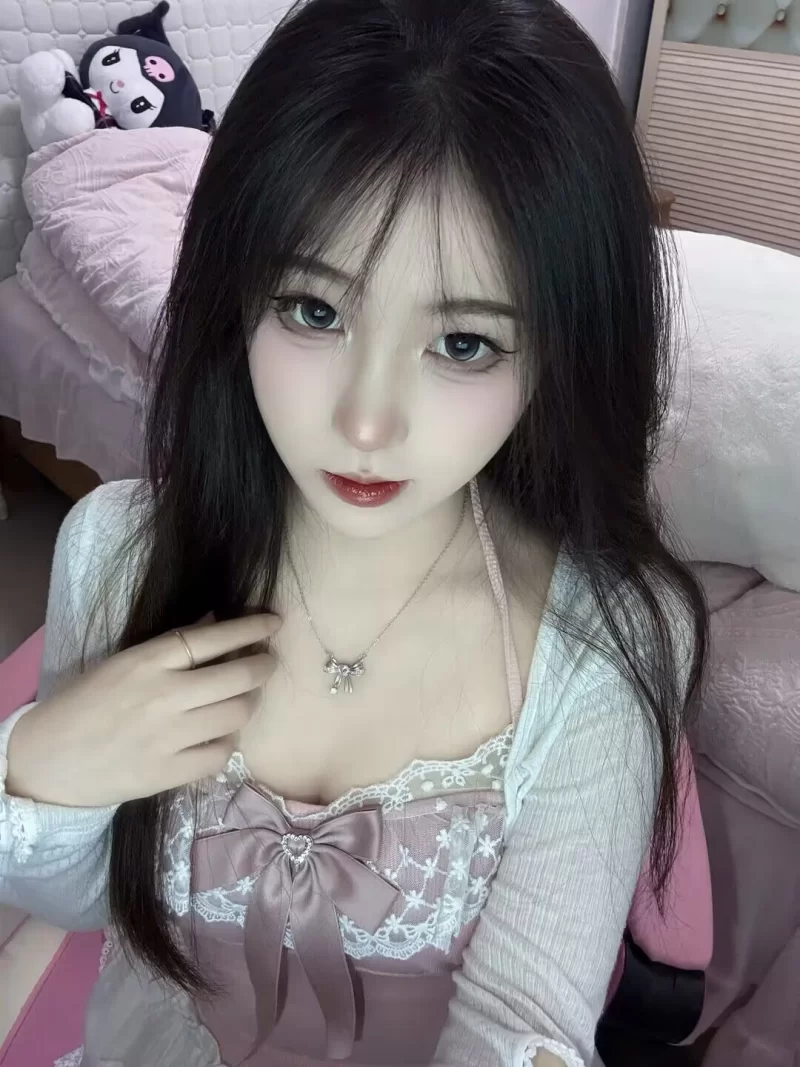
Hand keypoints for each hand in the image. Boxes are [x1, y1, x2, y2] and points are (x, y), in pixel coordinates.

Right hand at [5, 615, 279, 807]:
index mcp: (146, 662)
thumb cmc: (85, 704)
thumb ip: (171, 647)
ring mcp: (168, 737)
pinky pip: (220, 755)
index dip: (248, 628)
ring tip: (243, 699)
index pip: (210, 639)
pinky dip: (228, 743)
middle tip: (267, 662)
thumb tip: (217, 621)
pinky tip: (222, 736)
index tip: (273, 622)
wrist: (49, 760)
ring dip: (249, 704)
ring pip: (236, 716)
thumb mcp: (122, 663)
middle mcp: (162, 697)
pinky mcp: (168, 774)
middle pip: (236, 678)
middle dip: (262, 666)